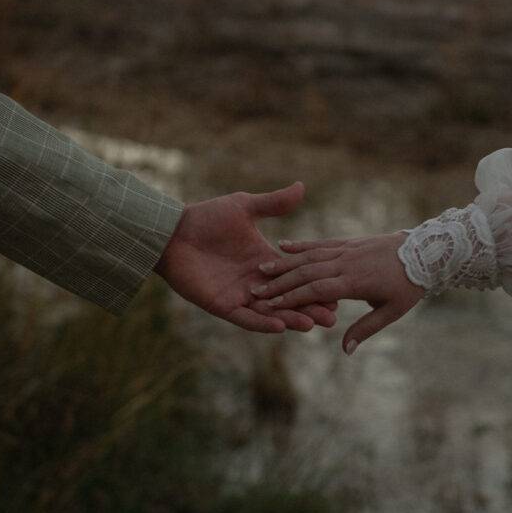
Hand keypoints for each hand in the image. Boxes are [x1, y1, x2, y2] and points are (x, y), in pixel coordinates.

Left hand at [154, 182, 336, 332]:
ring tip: (312, 324)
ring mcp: (240, 295)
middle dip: (310, 307)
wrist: (173, 232)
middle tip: (332, 316)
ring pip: (271, 312)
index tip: (338, 289)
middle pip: (289, 298)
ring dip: (291, 318)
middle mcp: (256, 282)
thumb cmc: (206, 218)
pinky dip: (262, 323)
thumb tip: (301, 186)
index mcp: (265, 260)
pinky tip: (280, 326)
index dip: (315, 283)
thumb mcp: (244, 208)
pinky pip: (246, 318)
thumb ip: (273, 203)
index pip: (296, 276)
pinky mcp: (222, 305)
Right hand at [251, 232, 423, 351]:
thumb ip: (365, 329)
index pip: (315, 290)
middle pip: (306, 273)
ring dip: (284, 263)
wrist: (427, 252)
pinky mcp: (349, 242)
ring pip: (310, 256)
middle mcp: (346, 263)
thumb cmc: (409, 286)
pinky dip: (301, 245)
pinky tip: (283, 246)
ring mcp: (347, 250)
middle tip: (256, 290)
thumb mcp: (392, 312)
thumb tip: (344, 351)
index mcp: (354, 282)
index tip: (269, 304)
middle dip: (279, 283)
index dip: (291, 298)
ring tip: (262, 269)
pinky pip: (321, 243)